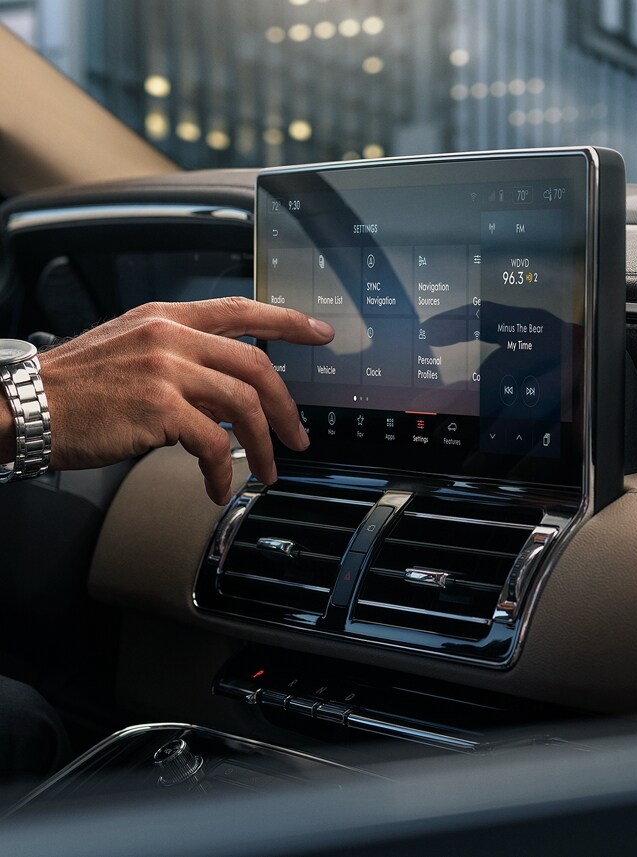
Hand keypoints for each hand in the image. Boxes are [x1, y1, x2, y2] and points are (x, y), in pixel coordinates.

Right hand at [34, 297, 333, 503]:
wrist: (26, 407)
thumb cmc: (76, 387)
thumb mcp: (132, 350)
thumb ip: (183, 360)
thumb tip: (228, 390)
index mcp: (168, 317)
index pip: (240, 310)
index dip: (287, 321)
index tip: (320, 333)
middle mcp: (171, 337)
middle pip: (255, 364)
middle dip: (286, 406)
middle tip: (297, 436)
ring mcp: (166, 369)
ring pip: (244, 404)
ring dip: (263, 445)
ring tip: (266, 471)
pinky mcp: (159, 408)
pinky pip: (213, 442)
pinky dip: (223, 470)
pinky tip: (218, 485)